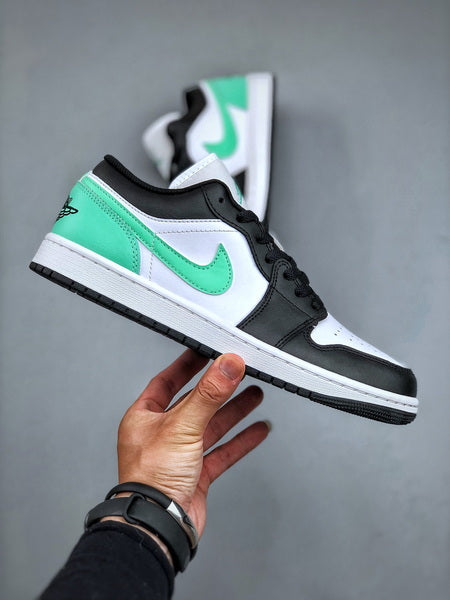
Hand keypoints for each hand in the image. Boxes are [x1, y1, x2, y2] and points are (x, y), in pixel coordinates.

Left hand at [116, 350, 269, 539]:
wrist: (158, 525)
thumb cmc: (150, 480)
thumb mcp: (182, 426)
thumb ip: (208, 394)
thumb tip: (227, 365)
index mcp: (145, 417)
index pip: (168, 381)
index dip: (188, 365)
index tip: (205, 350)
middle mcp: (161, 434)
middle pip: (196, 403)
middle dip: (219, 388)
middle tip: (239, 372)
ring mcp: (180, 455)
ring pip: (212, 426)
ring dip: (234, 411)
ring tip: (254, 395)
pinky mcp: (196, 475)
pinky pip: (222, 451)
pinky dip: (240, 440)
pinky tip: (257, 431)